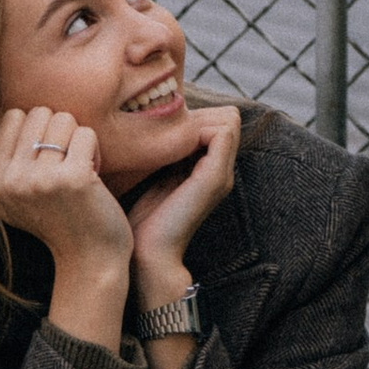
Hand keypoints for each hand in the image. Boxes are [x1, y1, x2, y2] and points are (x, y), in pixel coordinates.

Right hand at [0, 106, 131, 348]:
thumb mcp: (5, 207)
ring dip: (77, 139)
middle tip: (64, 162)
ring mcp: (43, 178)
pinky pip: (86, 134)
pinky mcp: (75, 178)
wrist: (89, 258)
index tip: (45, 159)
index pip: (14, 116)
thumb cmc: (51, 226)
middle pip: (40, 113)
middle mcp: (13, 179)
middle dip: (57, 132)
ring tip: (77, 167)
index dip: (36, 130)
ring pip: (64, 119)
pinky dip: (94, 150)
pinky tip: (92, 174)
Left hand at [127, 101, 241, 309]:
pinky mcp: (215, 177)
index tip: (161, 125)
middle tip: (161, 127)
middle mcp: (222, 170)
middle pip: (226, 117)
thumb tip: (151, 124)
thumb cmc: (141, 219)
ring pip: (227, 120)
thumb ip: (163, 154)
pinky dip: (197, 127)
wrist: (147, 255)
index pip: (219, 120)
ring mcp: (221, 174)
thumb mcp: (154, 177)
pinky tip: (167, 141)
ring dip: (196, 119)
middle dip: (196, 113)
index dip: (194, 114)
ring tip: (165, 134)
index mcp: (209, 169)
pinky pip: (222, 133)